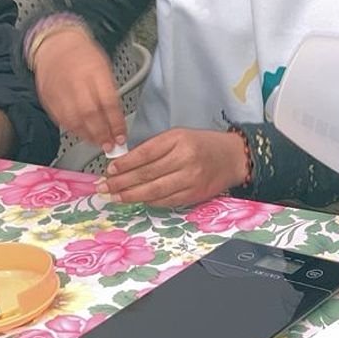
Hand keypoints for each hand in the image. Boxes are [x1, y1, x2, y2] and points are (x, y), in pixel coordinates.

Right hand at [33, 27, 125, 149]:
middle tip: (111, 146)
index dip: (116, 123)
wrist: (56, 44)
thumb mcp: (105, 67)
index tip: (122, 136)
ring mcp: (59, 90)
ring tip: (98, 143)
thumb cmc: (83, 55)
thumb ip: (110, 92)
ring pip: (73, 120)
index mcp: (94, 70)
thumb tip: (117, 120)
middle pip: (89, 114)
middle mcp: (75, 81)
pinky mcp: (47, 97)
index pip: (108, 102)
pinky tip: (82, 134)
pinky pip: (60, 119)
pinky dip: (73, 130)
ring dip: (88, 136)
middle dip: (102, 134)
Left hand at [98, 128, 248, 206]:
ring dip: (132, 195)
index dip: (125, 164)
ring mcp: (191, 179)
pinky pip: (167, 201)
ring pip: (155, 190)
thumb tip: (126, 163)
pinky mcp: (194, 194)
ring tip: (116, 196)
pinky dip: (150, 201)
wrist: (233, 157)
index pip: (145, 153)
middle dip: (122, 182)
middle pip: (147, 174)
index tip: (110, 169)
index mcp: (179, 140)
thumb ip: (155, 148)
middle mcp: (185, 159)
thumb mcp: (179, 136)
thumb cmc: (204, 145)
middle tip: (105, 187)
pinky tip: (138, 200)